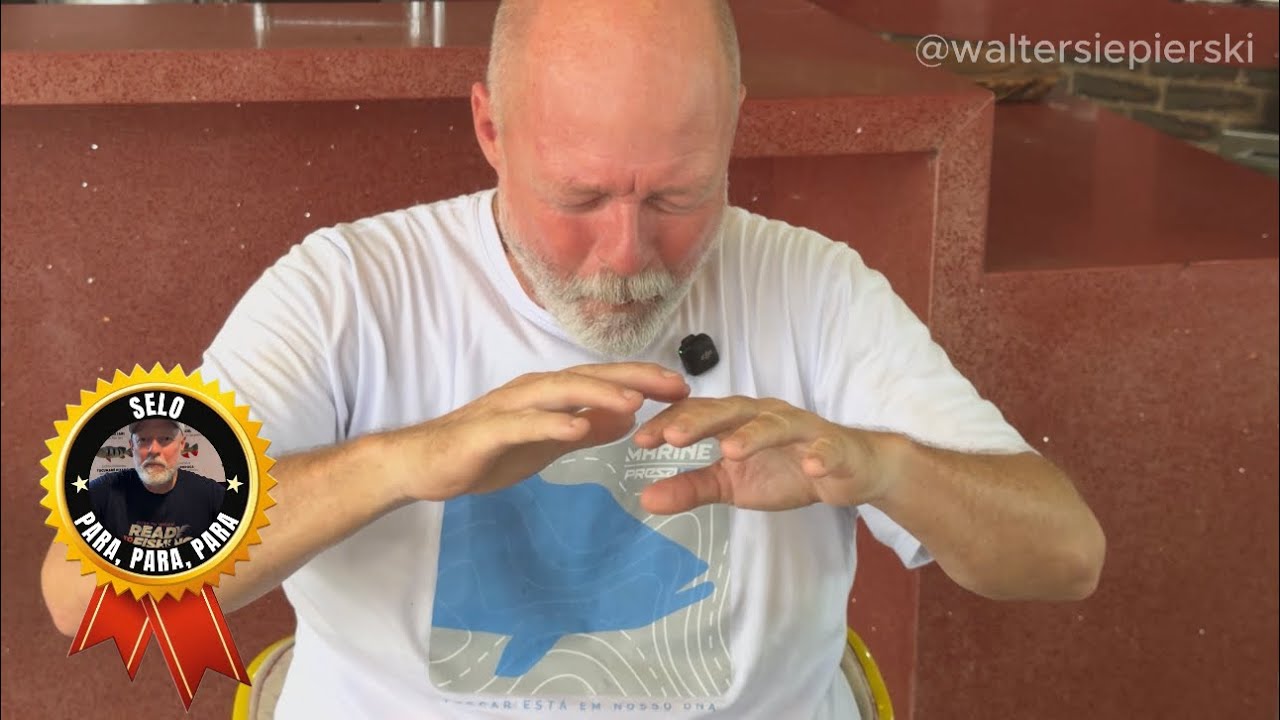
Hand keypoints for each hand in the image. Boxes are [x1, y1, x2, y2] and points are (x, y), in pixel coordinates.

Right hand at [384, 363, 690, 501]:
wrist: (423, 464)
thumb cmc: (483, 451)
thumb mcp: (546, 443)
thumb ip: (584, 429)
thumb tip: (627, 419)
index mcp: (549, 394)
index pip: (603, 381)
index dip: (643, 381)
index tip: (682, 388)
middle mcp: (532, 391)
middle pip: (590, 378)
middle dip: (634, 379)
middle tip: (675, 386)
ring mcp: (509, 408)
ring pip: (560, 393)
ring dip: (598, 394)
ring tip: (635, 402)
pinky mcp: (487, 432)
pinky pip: (523, 425)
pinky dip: (551, 423)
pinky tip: (578, 427)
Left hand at [632, 396, 896, 513]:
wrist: (849, 470)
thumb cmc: (785, 468)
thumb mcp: (732, 484)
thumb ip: (691, 488)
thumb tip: (645, 500)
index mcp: (739, 420)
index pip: (698, 414)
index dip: (670, 424)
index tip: (640, 439)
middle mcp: (767, 415)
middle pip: (730, 411)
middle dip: (701, 421)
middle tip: (673, 437)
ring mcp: (802, 429)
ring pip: (776, 424)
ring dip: (754, 435)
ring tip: (730, 450)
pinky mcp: (835, 447)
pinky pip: (827, 448)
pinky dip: (820, 455)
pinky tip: (810, 465)